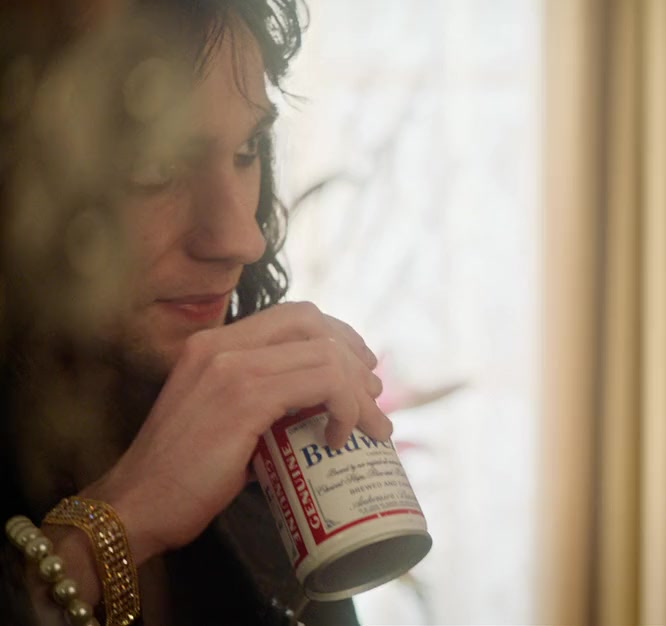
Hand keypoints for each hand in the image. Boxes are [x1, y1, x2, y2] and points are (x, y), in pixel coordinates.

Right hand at [80, 301, 391, 563]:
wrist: (135, 507)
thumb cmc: (180, 477)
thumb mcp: (223, 422)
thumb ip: (263, 403)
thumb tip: (316, 410)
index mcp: (211, 344)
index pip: (292, 315)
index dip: (336, 334)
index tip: (359, 367)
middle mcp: (220, 345)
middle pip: (313, 323)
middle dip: (354, 355)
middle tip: (373, 394)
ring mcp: (231, 367)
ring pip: (325, 355)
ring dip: (359, 392)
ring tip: (372, 426)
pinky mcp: (245, 398)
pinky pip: (322, 383)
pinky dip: (344, 408)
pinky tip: (339, 438)